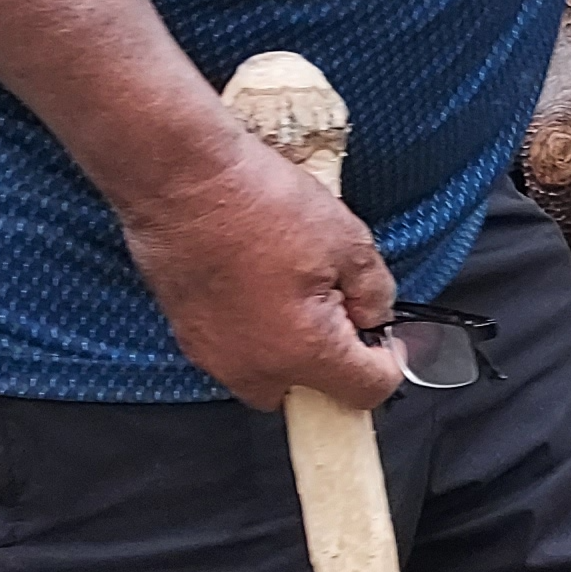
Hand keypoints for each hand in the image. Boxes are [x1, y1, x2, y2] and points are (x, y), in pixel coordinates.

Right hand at [117, 131, 402, 413]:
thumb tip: (376, 315)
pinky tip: (260, 284)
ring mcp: (214, 355)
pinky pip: (236, 350)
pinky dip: (255, 330)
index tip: (386, 337)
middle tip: (338, 305)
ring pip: (271, 373)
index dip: (388, 363)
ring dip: (292, 346)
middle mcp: (255, 368)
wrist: (182, 180)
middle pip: (313, 392)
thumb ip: (375, 291)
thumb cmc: (259, 205)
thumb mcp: (347, 240)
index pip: (367, 392)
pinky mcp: (187, 334)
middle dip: (333, 359)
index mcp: (304, 351)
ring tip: (296, 288)